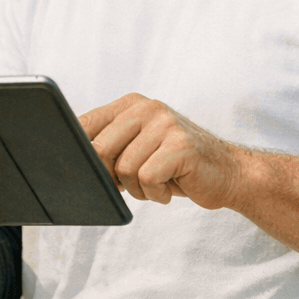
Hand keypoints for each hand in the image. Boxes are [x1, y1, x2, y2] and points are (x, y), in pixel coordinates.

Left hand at [80, 93, 242, 208]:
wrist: (226, 172)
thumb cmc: (175, 165)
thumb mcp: (138, 148)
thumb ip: (109, 147)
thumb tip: (72, 162)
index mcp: (131, 105)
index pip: (84, 125)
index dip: (79, 155)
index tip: (84, 172)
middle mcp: (147, 108)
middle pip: (100, 149)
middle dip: (112, 177)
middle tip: (135, 183)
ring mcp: (166, 124)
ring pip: (124, 169)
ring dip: (138, 189)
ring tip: (158, 183)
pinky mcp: (181, 146)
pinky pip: (147, 178)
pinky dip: (156, 193)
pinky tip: (170, 188)